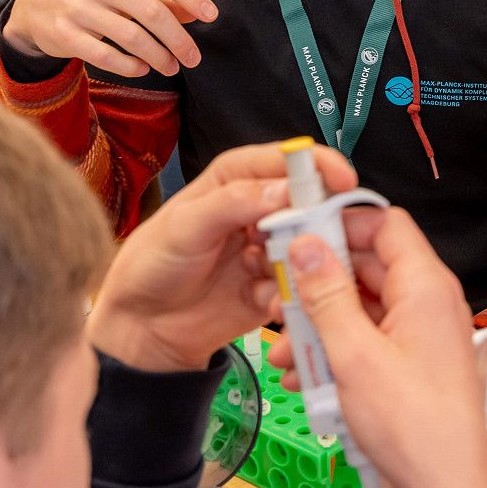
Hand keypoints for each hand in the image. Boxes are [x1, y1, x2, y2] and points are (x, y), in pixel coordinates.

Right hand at [4, 0, 218, 77]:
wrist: (31, 4)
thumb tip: (196, 11)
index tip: (211, 15)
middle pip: (151, 11)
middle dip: (178, 39)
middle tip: (193, 57)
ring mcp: (78, 8)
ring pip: (132, 37)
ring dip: (159, 56)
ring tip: (172, 66)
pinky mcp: (64, 34)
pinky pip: (106, 56)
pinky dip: (130, 66)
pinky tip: (142, 69)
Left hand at [86, 142, 355, 372]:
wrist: (144, 326)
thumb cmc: (152, 265)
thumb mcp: (184, 226)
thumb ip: (232, 203)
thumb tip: (282, 190)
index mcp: (236, 180)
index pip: (286, 161)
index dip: (318, 166)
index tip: (342, 180)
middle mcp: (259, 210)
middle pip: (310, 204)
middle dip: (314, 223)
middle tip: (303, 242)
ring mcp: (271, 249)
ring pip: (310, 247)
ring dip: (296, 262)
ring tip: (257, 275)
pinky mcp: (276, 285)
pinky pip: (301, 286)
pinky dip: (288, 293)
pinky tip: (258, 300)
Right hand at [269, 209, 486, 487]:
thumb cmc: (414, 429)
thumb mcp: (353, 355)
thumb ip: (326, 296)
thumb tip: (306, 247)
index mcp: (426, 287)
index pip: (385, 224)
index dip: (340, 223)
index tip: (299, 232)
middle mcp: (429, 305)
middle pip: (367, 267)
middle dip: (318, 282)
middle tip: (278, 296)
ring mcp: (420, 338)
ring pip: (361, 309)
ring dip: (319, 325)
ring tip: (284, 349)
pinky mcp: (409, 368)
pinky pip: (366, 343)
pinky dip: (334, 354)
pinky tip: (303, 376)